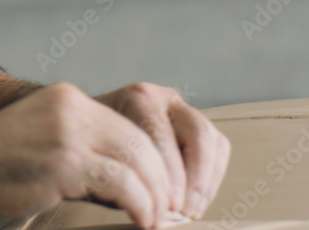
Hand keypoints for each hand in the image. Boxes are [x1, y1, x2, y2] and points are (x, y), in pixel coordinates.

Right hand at [0, 83, 175, 227]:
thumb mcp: (40, 137)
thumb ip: (79, 146)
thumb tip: (125, 180)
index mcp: (68, 99)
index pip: (130, 127)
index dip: (154, 161)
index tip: (163, 190)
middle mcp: (72, 108)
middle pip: (141, 142)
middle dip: (163, 180)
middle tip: (170, 208)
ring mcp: (68, 132)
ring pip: (139, 162)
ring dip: (156, 196)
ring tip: (157, 219)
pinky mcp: (65, 161)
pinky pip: (123, 183)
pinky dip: (141, 205)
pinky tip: (142, 220)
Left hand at [94, 82, 230, 218]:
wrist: (90, 128)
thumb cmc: (94, 144)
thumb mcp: (99, 155)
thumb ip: (124, 176)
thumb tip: (151, 207)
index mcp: (138, 98)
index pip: (163, 135)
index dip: (170, 175)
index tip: (169, 205)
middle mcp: (163, 98)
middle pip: (198, 133)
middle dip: (196, 178)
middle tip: (186, 210)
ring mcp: (182, 109)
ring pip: (213, 141)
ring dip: (206, 181)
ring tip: (192, 210)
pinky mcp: (195, 125)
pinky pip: (218, 148)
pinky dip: (211, 177)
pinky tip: (196, 199)